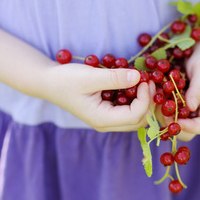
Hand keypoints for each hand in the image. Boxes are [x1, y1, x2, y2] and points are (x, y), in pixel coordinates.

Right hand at [39, 63, 155, 131]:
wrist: (49, 82)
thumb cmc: (66, 80)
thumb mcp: (90, 76)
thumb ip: (114, 78)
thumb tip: (138, 76)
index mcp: (102, 119)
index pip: (135, 116)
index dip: (145, 98)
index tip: (144, 79)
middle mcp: (107, 123)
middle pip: (140, 121)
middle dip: (149, 102)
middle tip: (150, 80)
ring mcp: (108, 119)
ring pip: (136, 117)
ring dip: (145, 101)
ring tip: (145, 81)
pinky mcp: (108, 112)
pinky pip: (129, 110)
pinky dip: (137, 99)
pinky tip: (136, 84)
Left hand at [156, 36, 199, 140]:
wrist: (198, 43)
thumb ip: (199, 88)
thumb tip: (190, 108)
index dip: (192, 128)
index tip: (178, 122)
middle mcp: (196, 109)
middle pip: (187, 130)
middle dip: (173, 124)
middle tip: (162, 112)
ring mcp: (182, 105)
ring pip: (171, 121)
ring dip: (161, 114)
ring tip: (155, 97)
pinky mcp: (170, 98)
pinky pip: (162, 108)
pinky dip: (155, 104)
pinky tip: (151, 92)